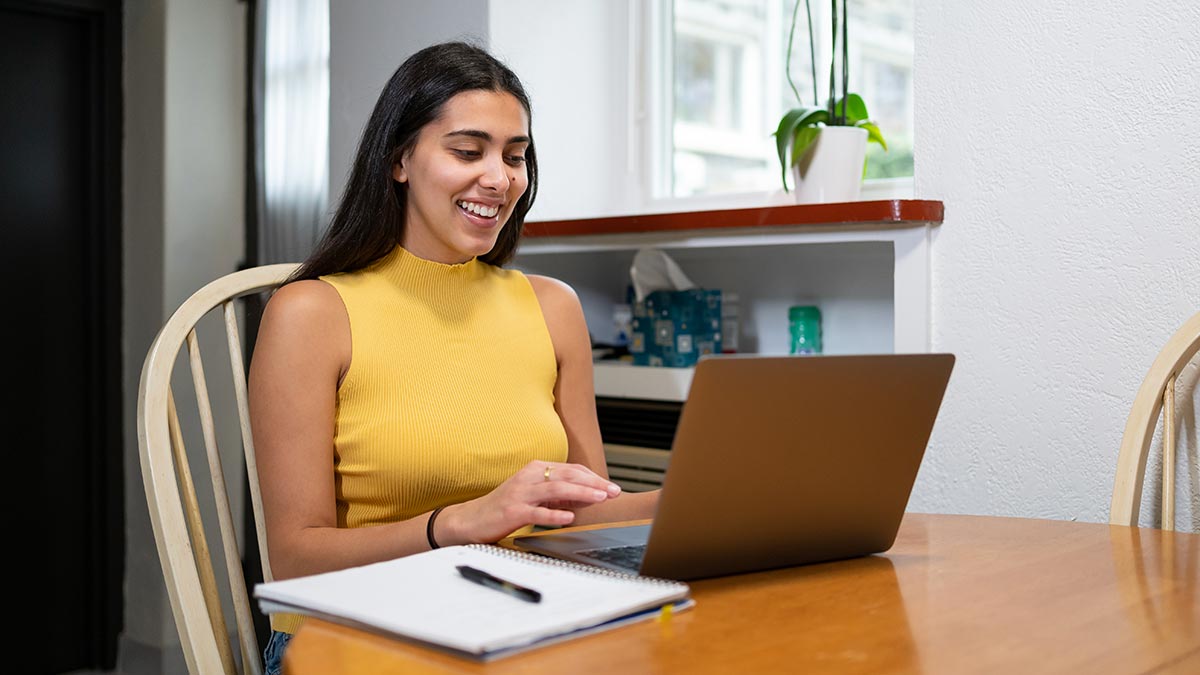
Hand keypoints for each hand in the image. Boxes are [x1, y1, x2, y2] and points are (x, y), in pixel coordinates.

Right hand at [437, 461, 621, 544]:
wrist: (470, 519)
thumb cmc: (504, 507)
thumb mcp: (534, 495)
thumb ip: (558, 494)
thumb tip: (587, 496)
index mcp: (536, 470)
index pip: (571, 470)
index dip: (593, 477)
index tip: (611, 487)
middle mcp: (529, 477)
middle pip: (567, 476)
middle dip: (594, 483)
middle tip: (614, 492)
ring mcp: (520, 493)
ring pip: (556, 489)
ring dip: (581, 493)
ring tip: (600, 498)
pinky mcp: (512, 511)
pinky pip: (537, 512)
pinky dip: (555, 514)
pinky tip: (570, 517)